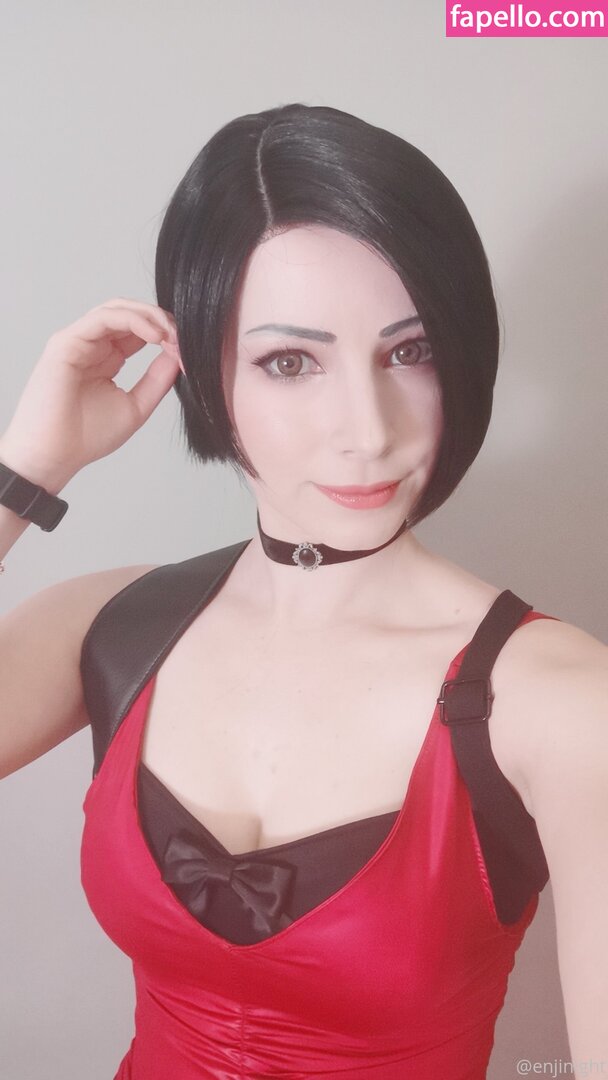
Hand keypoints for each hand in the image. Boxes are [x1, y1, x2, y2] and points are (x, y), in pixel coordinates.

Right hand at [0, 298, 181, 492]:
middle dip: (161, 320)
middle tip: (183, 337)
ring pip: (118, 309)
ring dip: (149, 317)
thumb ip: (157, 380)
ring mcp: (78, 341)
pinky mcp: (66, 341)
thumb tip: (179, 355)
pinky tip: (154, 335)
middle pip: (130, 313)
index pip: (139, 331)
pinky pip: (103, 318)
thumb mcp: (136, 405)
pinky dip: (132, 320)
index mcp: (107, 358)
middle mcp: (92, 345)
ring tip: (171, 335)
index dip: (166, 334)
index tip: (188, 351)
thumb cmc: (87, 437)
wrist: (57, 455)